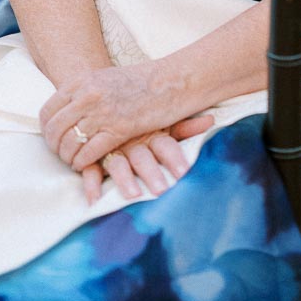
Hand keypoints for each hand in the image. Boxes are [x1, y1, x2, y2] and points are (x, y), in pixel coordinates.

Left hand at [40, 62, 210, 173]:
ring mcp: (102, 112)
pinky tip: (87, 165)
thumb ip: (84, 92)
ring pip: (70, 144)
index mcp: (82, 81)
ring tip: (75, 161)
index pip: (48, 111)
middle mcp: (88, 95)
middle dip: (55, 147)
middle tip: (63, 154)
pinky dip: (83, 163)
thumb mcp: (105, 79)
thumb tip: (65, 110)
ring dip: (69, 158)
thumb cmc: (140, 81)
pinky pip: (88, 153)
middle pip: (55, 130)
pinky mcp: (118, 129)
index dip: (47, 130)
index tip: (54, 139)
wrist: (170, 80)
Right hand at [80, 129, 204, 204]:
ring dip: (125, 179)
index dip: (175, 157)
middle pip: (143, 157)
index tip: (185, 172)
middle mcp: (132, 141)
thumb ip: (185, 125)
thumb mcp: (161, 120)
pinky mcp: (92, 157)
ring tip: (134, 195)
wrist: (101, 101)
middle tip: (162, 190)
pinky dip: (91, 184)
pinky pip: (89, 170)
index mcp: (151, 133)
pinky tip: (94, 199)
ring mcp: (111, 149)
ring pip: (118, 163)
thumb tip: (211, 120)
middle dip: (152, 172)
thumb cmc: (138, 117)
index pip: (165, 145)